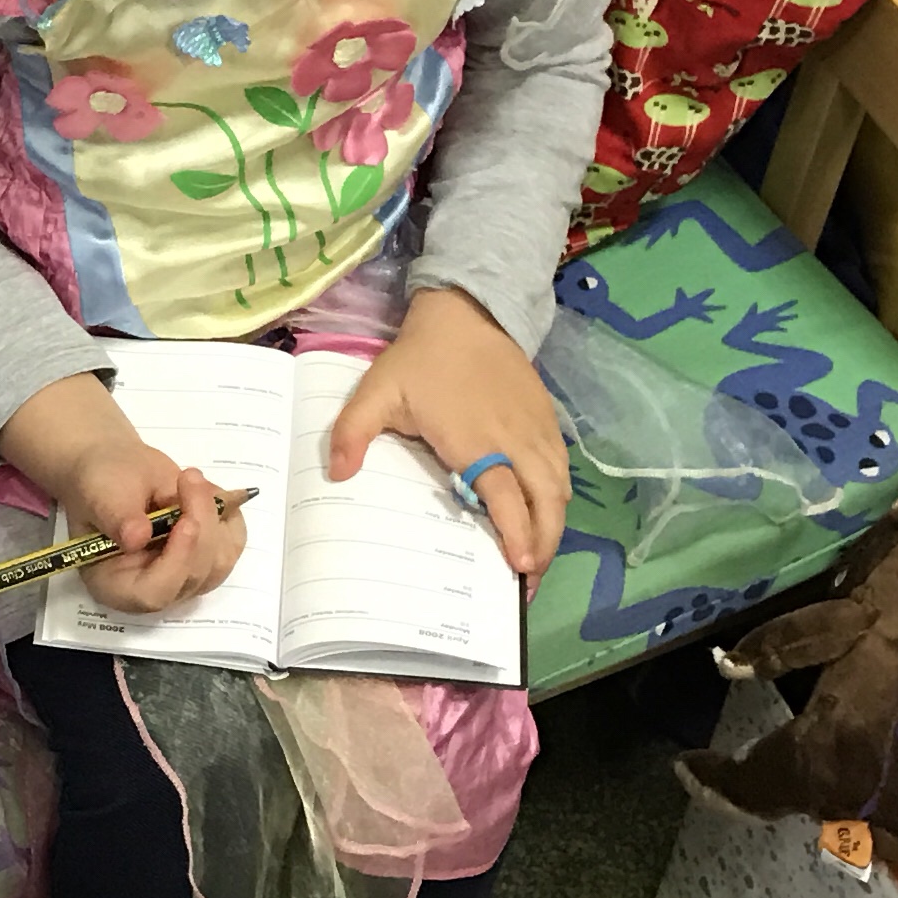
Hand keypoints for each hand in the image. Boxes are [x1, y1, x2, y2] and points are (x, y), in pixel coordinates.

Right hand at [0, 371, 245, 619]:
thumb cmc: (101, 483)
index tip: (187, 522)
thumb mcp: (101, 492)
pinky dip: (229, 516)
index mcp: (113, 584)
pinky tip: (207, 491)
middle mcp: (151, 589)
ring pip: (218, 563)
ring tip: (191, 480)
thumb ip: (116, 516)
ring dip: (214, 516)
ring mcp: (183, 577)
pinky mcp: (204, 559)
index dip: (176, 563)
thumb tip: (137, 539)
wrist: (115, 469)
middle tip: (189, 477)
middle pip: (192, 577)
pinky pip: (232, 546)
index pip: (152, 594)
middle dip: (201, 525)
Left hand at [325, 286, 570, 578]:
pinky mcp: (546, 422)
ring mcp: (536, 431)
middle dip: (543, 545)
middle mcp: (515, 441)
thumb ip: (351, 433)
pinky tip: (544, 517)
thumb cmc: (420, 360)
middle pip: (546, 502)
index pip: (506, 497)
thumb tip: (336, 475)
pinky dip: (557, 499)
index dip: (517, 533)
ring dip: (554, 527)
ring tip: (536, 560)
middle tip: (527, 583)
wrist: (465, 314)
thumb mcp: (377, 392)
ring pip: (559, 489)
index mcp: (477, 441)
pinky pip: (561, 470)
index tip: (518, 567)